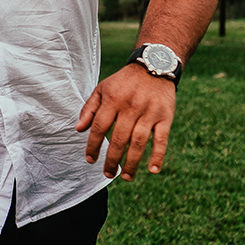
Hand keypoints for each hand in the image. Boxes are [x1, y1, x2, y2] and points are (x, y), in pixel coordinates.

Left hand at [76, 64, 175, 179]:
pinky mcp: (165, 117)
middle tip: (107, 174)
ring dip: (132, 162)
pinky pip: (162, 139)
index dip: (93, 145)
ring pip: (139, 142)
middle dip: (112, 159)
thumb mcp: (102, 89)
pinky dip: (158, 155)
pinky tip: (152, 170)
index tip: (90, 160)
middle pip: (119, 138)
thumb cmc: (123, 82)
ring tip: (125, 177)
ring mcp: (149, 113)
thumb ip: (89, 109)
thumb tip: (79, 129)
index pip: (99, 127)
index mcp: (112, 100)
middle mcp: (130, 107)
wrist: (153, 66)